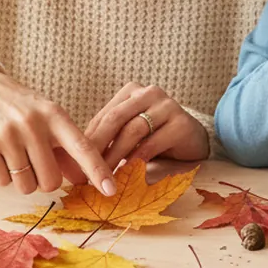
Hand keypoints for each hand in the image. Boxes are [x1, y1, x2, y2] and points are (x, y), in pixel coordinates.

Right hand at [0, 69, 116, 196]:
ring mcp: (7, 134)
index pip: (82, 147)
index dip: (97, 170)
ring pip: (26, 186)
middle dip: (44, 179)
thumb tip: (81, 180)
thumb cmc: (21, 108)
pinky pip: (2, 182)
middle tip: (35, 161)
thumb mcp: (48, 117)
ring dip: (22, 179)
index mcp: (55, 115)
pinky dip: (3, 176)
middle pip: (51, 181)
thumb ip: (66, 148)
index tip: (110, 190)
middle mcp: (32, 124)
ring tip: (16, 155)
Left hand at [83, 82, 209, 171]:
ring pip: (133, 130)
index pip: (104, 115)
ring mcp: (167, 106)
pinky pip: (153, 143)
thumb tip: (74, 158)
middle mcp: (149, 93)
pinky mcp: (181, 124)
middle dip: (97, 146)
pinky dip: (136, 159)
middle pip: (115, 119)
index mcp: (131, 92)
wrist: (193, 140)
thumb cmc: (156, 137)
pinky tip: (126, 172)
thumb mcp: (130, 133)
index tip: (73, 162)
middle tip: (83, 170)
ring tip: (102, 174)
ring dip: (115, 155)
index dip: (87, 140)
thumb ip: (108, 137)